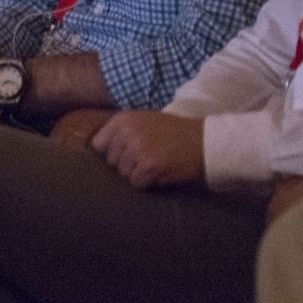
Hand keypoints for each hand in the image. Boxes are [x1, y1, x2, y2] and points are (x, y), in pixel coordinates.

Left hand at [89, 110, 205, 187]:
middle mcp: (127, 132)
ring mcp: (137, 149)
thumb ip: (122, 131)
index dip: (111, 153)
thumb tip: (98, 151)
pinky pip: (137, 183)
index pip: (98, 144)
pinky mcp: (149, 166)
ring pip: (123, 175)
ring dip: (138, 174)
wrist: (204, 141)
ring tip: (156, 164)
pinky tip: (161, 172)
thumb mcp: (145, 121)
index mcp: (124, 119)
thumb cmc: (174, 133)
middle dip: (127, 165)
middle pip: (111, 162)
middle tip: (147, 158)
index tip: (124, 156)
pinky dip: (148, 182)